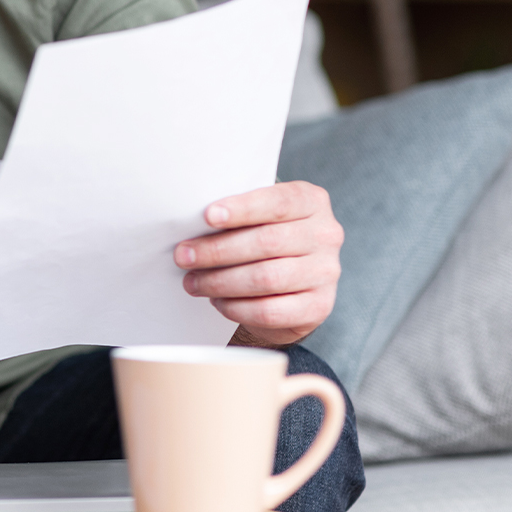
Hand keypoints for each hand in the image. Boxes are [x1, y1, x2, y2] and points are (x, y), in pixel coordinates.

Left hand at [174, 181, 342, 347]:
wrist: (291, 283)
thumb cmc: (264, 238)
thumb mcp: (258, 216)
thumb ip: (236, 213)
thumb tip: (190, 224)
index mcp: (311, 201)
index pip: (278, 202)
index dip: (242, 209)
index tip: (208, 216)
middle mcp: (325, 235)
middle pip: (267, 242)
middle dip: (217, 251)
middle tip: (184, 256)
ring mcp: (327, 272)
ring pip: (266, 278)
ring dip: (220, 282)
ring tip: (193, 282)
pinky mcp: (319, 306)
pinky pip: (270, 310)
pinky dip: (236, 307)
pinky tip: (217, 301)